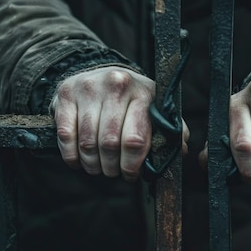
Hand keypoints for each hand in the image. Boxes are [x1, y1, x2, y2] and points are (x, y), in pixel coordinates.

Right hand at [51, 66, 188, 181]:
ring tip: (97, 168)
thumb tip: (184, 152)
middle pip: (110, 144)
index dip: (131, 165)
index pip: (135, 140)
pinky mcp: (66, 93)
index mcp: (143, 92)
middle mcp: (116, 84)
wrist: (103, 75)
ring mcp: (89, 87)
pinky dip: (71, 156)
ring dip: (92, 164)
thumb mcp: (156, 111)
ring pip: (88, 142)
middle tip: (112, 173)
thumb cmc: (134, 102)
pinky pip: (66, 135)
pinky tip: (79, 161)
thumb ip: (173, 131)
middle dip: (111, 167)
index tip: (130, 174)